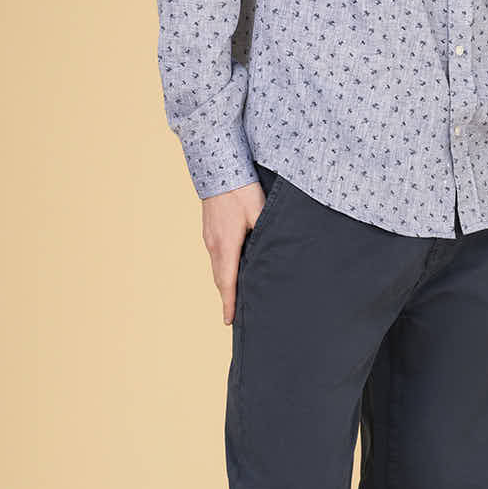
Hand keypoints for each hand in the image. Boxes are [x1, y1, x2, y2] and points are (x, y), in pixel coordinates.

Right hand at [201, 179, 266, 324]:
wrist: (218, 166)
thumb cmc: (241, 189)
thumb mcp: (260, 212)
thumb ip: (268, 234)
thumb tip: (278, 252)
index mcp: (226, 245)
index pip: (227, 283)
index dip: (229, 304)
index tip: (229, 322)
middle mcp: (214, 245)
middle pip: (220, 279)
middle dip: (227, 298)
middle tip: (236, 315)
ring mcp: (209, 237)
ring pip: (217, 267)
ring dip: (225, 283)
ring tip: (236, 296)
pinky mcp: (209, 229)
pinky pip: (216, 256)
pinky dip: (223, 269)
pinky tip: (233, 269)